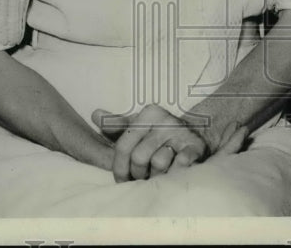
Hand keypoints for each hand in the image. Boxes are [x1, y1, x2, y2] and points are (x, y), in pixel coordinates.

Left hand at [94, 105, 236, 181]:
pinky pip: (181, 163)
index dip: (119, 168)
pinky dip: (176, 171)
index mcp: (149, 113)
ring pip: (159, 163)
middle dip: (138, 173)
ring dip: (156, 175)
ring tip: (157, 174)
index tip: (122, 179)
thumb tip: (94, 114)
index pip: (123, 146)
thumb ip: (116, 124)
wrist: (195, 135)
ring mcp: (182, 132)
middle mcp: (165, 120)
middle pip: (139, 157)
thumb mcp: (137, 126)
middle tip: (141, 177)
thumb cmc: (158, 134)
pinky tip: (173, 172)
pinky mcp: (196, 146)